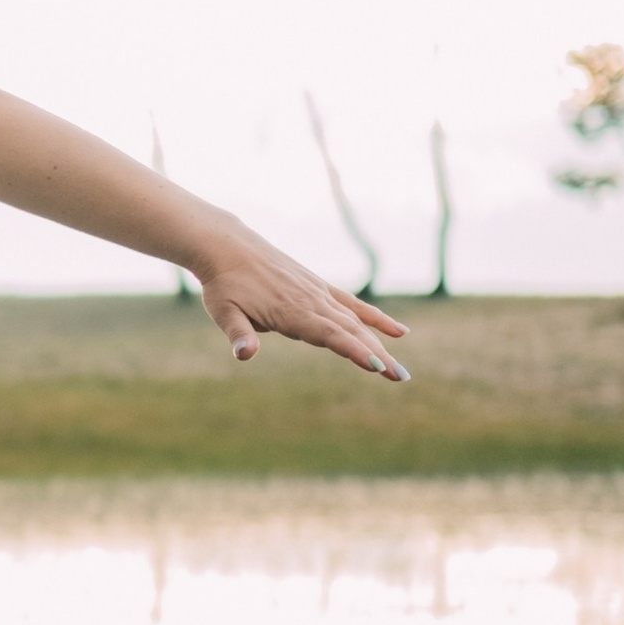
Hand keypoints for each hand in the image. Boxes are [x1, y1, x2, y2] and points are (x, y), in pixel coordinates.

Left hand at [194, 233, 410, 378]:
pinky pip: (353, 305)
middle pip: (350, 331)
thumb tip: (244, 355)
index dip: (354, 350)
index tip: (376, 366)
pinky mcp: (319, 286)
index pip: (329, 335)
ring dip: (381, 344)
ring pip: (356, 321)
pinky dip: (375, 318)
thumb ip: (239, 334)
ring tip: (399, 370)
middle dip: (377, 355)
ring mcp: (318, 292)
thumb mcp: (224, 312)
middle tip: (400, 378)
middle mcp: (311, 301)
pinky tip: (398, 332)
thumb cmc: (223, 284)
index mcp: (290, 311)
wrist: (226, 246)